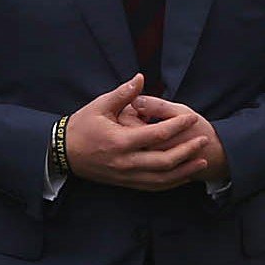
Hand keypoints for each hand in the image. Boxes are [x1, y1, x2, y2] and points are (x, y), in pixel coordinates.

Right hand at [64, 75, 227, 190]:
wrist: (62, 153)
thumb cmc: (81, 126)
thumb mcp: (99, 106)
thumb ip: (122, 93)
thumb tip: (141, 78)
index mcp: (119, 141)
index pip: (156, 135)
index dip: (177, 126)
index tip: (192, 118)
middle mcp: (125, 162)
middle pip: (164, 161)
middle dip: (187, 151)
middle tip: (203, 141)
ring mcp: (125, 175)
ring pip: (161, 178)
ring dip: (184, 171)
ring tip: (201, 161)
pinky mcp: (125, 183)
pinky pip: (152, 186)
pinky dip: (171, 182)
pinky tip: (183, 175)